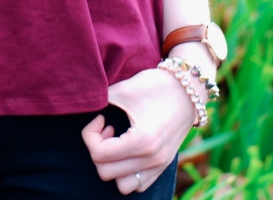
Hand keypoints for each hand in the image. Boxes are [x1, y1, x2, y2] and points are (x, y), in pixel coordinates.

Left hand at [81, 67, 196, 193]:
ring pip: (122, 185)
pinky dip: (126, 173)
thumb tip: (84, 108)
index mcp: (141, 141)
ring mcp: (159, 166)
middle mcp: (151, 159)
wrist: (188, 90)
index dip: (90, 134)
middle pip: (105, 172)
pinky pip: (138, 184)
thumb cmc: (155, 86)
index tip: (100, 118)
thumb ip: (101, 101)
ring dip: (112, 166)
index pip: (99, 154)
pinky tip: (128, 149)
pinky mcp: (163, 166)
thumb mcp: (124, 89)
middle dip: (98, 149)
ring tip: (117, 141)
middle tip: (107, 128)